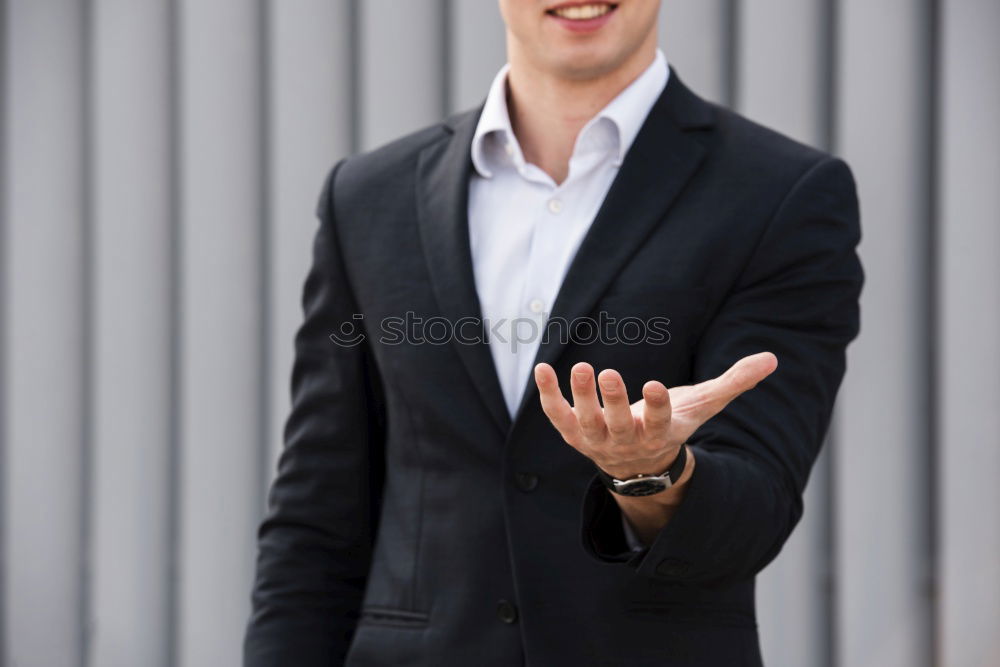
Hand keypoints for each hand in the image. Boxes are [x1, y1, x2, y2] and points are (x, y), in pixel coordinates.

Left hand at [533, 352, 777, 480]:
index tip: (657, 386)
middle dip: (613, 401)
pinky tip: (542, 369)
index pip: (661, 423)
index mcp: (660, 434)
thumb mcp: (703, 406)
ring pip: (586, 422)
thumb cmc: (673, 426)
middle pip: (619, 424)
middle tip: (608, 372)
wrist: (639, 466)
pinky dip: (548, 395)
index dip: (658, 406)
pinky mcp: (574, 433)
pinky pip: (557, 415)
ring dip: (580, 397)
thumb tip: (771, 359)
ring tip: (582, 367)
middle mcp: (627, 441)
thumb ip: (734, 382)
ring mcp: (597, 440)